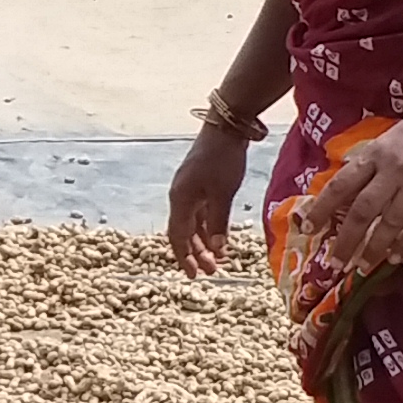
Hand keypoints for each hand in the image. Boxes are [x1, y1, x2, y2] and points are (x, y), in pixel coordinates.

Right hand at [167, 124, 254, 275]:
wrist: (226, 127)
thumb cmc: (222, 160)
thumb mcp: (223, 194)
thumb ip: (218, 222)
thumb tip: (217, 249)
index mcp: (180, 200)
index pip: (177, 236)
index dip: (184, 257)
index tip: (193, 275)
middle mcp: (180, 197)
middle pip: (183, 232)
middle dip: (195, 253)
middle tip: (209, 271)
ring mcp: (190, 190)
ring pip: (193, 223)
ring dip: (203, 241)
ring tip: (217, 258)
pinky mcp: (200, 183)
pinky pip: (201, 212)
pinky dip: (209, 226)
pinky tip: (219, 236)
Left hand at [298, 94, 402, 280]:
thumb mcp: (396, 134)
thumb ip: (375, 158)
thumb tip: (352, 180)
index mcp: (378, 152)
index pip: (341, 184)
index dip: (322, 208)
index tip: (307, 228)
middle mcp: (393, 170)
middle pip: (362, 211)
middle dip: (346, 240)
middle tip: (335, 262)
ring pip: (389, 224)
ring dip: (374, 249)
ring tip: (362, 267)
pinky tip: (395, 259)